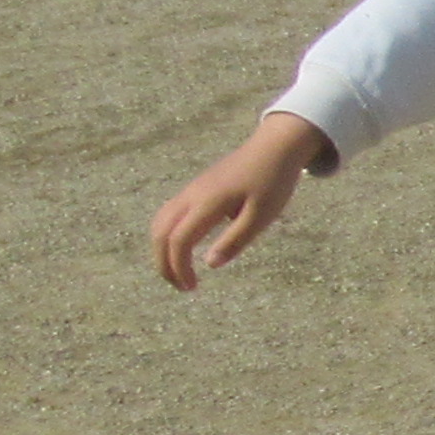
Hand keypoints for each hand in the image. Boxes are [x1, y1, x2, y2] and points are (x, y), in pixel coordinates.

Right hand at [151, 113, 332, 287]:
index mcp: (208, 203)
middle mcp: (192, 195)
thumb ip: (235, 240)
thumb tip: (209, 264)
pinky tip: (184, 249)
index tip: (192, 287)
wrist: (274, 147)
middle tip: (181, 287)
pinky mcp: (195, 188)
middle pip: (160, 233)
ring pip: (160, 222)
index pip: (179, 240)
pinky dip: (168, 235)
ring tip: (180, 272)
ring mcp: (191, 190)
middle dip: (164, 264)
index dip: (179, 268)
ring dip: (163, 250)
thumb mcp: (261, 216)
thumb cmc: (273, 182)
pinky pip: (169, 213)